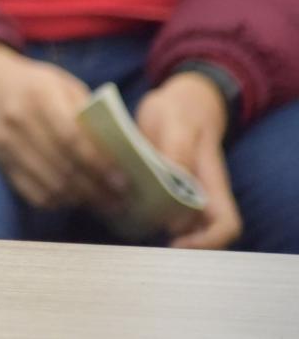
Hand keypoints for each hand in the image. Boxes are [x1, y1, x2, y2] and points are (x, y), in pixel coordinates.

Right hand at [0, 42, 127, 210]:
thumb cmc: (32, 81)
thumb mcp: (62, 84)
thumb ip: (87, 113)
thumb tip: (118, 151)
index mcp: (40, 96)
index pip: (72, 138)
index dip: (99, 164)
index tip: (122, 181)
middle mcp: (18, 122)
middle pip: (64, 167)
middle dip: (97, 190)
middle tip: (120, 200)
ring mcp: (5, 144)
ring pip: (50, 186)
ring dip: (81, 199)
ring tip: (103, 202)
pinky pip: (33, 193)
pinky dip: (58, 202)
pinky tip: (74, 198)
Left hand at [135, 73, 240, 248]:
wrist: (179, 100)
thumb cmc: (182, 111)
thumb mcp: (178, 124)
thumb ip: (177, 153)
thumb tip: (174, 192)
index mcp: (212, 183)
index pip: (226, 226)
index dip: (207, 242)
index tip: (175, 241)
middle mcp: (200, 194)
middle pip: (198, 233)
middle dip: (173, 240)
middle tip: (138, 232)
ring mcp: (181, 192)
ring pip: (174, 224)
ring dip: (152, 226)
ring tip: (123, 219)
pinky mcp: (161, 186)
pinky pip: (155, 207)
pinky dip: (138, 209)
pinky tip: (115, 203)